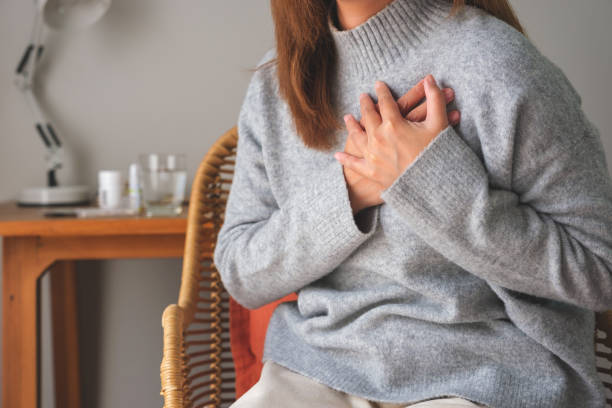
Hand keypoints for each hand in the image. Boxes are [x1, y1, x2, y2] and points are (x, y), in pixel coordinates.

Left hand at [335, 74, 449, 198]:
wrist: (432, 185)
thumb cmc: (436, 154)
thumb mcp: (439, 123)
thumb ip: (434, 98)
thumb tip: (430, 78)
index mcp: (393, 124)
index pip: (385, 102)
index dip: (382, 91)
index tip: (378, 85)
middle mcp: (378, 137)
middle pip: (368, 116)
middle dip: (365, 104)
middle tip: (362, 97)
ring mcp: (372, 155)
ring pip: (357, 136)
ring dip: (351, 125)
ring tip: (347, 118)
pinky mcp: (371, 172)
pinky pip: (354, 164)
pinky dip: (345, 159)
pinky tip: (338, 155)